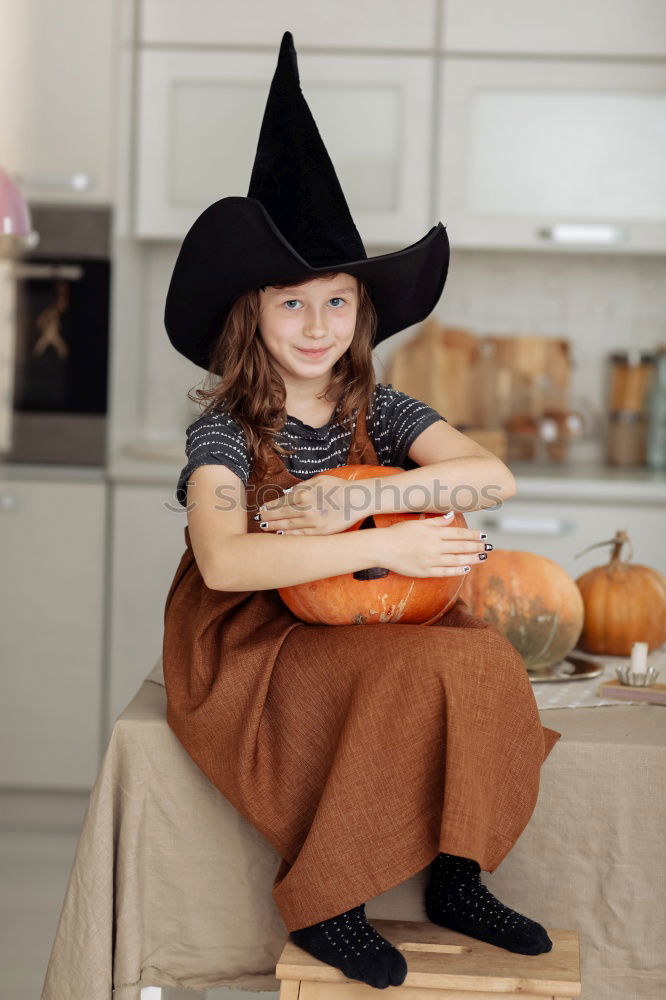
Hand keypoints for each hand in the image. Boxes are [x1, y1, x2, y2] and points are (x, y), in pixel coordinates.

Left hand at [256, 473, 373, 534]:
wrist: (358, 500)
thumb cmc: (338, 488)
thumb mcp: (318, 480)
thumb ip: (300, 487)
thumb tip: (285, 493)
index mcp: (304, 494)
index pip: (281, 502)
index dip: (269, 506)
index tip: (262, 508)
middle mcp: (306, 509)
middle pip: (281, 515)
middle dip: (268, 517)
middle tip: (258, 519)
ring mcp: (312, 522)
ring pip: (288, 526)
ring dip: (274, 527)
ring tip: (265, 527)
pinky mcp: (320, 532)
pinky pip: (300, 535)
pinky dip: (288, 535)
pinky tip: (280, 535)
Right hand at [379, 513, 491, 577]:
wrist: (382, 547)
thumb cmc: (398, 532)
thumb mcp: (418, 523)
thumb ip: (436, 521)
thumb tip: (451, 515)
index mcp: (434, 533)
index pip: (458, 533)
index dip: (472, 535)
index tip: (483, 536)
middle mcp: (435, 546)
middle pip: (461, 546)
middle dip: (477, 546)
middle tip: (489, 546)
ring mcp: (431, 560)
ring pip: (457, 559)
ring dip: (472, 558)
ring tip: (483, 557)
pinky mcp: (425, 571)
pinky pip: (445, 572)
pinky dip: (457, 570)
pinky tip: (467, 568)